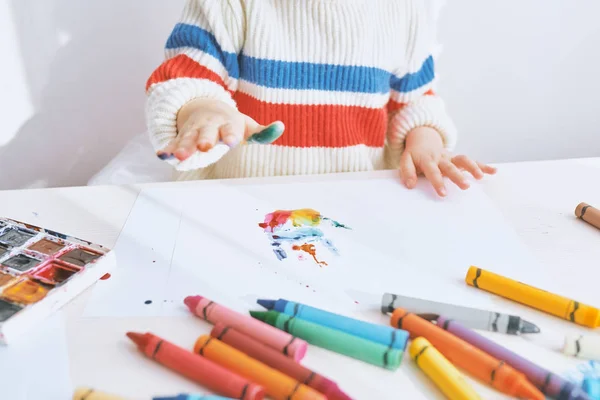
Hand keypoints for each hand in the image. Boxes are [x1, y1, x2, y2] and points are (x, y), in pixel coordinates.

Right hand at [157, 98, 283, 160]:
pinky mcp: (181, 137)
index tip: (232, 142)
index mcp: (228, 124)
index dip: (231, 135)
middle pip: (207, 133)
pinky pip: (173, 142)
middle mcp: (209, 126)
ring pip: (188, 138)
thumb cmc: (230, 123)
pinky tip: (162, 155)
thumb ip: (263, 132)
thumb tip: (280, 127)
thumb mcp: (247, 126)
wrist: (205, 108)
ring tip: (180, 157)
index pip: (231, 129)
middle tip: (205, 148)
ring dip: (184, 147)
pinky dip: (168, 149)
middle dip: (205, 139)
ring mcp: (194, 130)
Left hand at [400, 127, 496, 196]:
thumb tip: (410, 185)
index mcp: (428, 160)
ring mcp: (451, 157)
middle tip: (465, 186)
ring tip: (480, 177)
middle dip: (458, 176)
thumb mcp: (405, 160)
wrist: (423, 139)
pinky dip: (483, 165)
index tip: (444, 194)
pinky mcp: (458, 158)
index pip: (433, 171)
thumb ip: (407, 172)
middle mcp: (441, 158)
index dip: (438, 182)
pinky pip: (472, 161)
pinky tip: (494, 171)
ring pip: (464, 160)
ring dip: (473, 167)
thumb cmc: (414, 155)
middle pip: (451, 166)